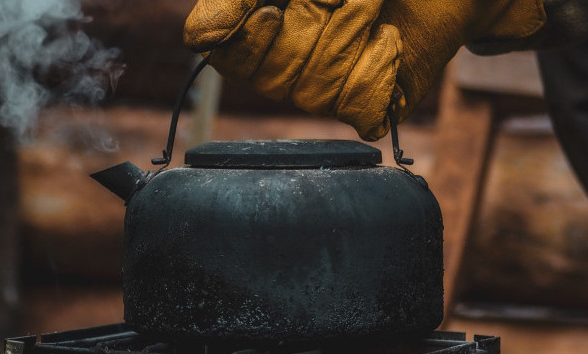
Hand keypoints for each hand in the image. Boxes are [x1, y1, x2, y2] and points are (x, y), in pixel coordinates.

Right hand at [184, 0, 544, 139]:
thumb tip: (199, 38)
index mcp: (256, 31)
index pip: (228, 58)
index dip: (253, 37)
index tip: (276, 8)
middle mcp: (285, 69)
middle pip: (275, 80)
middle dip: (317, 25)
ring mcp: (327, 92)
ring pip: (318, 93)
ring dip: (351, 35)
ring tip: (373, 8)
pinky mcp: (370, 106)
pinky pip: (359, 109)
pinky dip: (378, 68)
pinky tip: (388, 41)